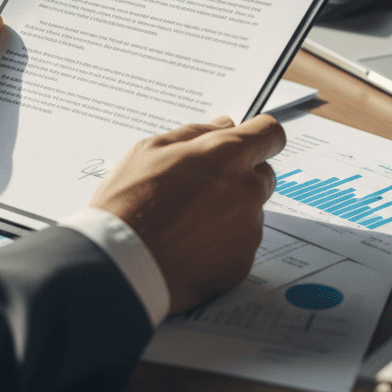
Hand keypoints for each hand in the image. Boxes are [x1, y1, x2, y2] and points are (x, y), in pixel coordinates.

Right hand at [89, 114, 285, 314]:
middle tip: (200, 185)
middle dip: (240, 174)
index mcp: (228, 156)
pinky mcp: (242, 263)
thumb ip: (195, 133)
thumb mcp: (150, 150)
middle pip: (262, 173)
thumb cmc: (128, 204)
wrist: (121, 266)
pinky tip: (189, 244)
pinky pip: (240, 243)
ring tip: (186, 220)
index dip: (258, 134)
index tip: (248, 138)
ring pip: (250, 210)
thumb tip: (222, 125)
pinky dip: (222, 242)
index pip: (270, 133)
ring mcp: (248, 230)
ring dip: (229, 210)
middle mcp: (248, 191)